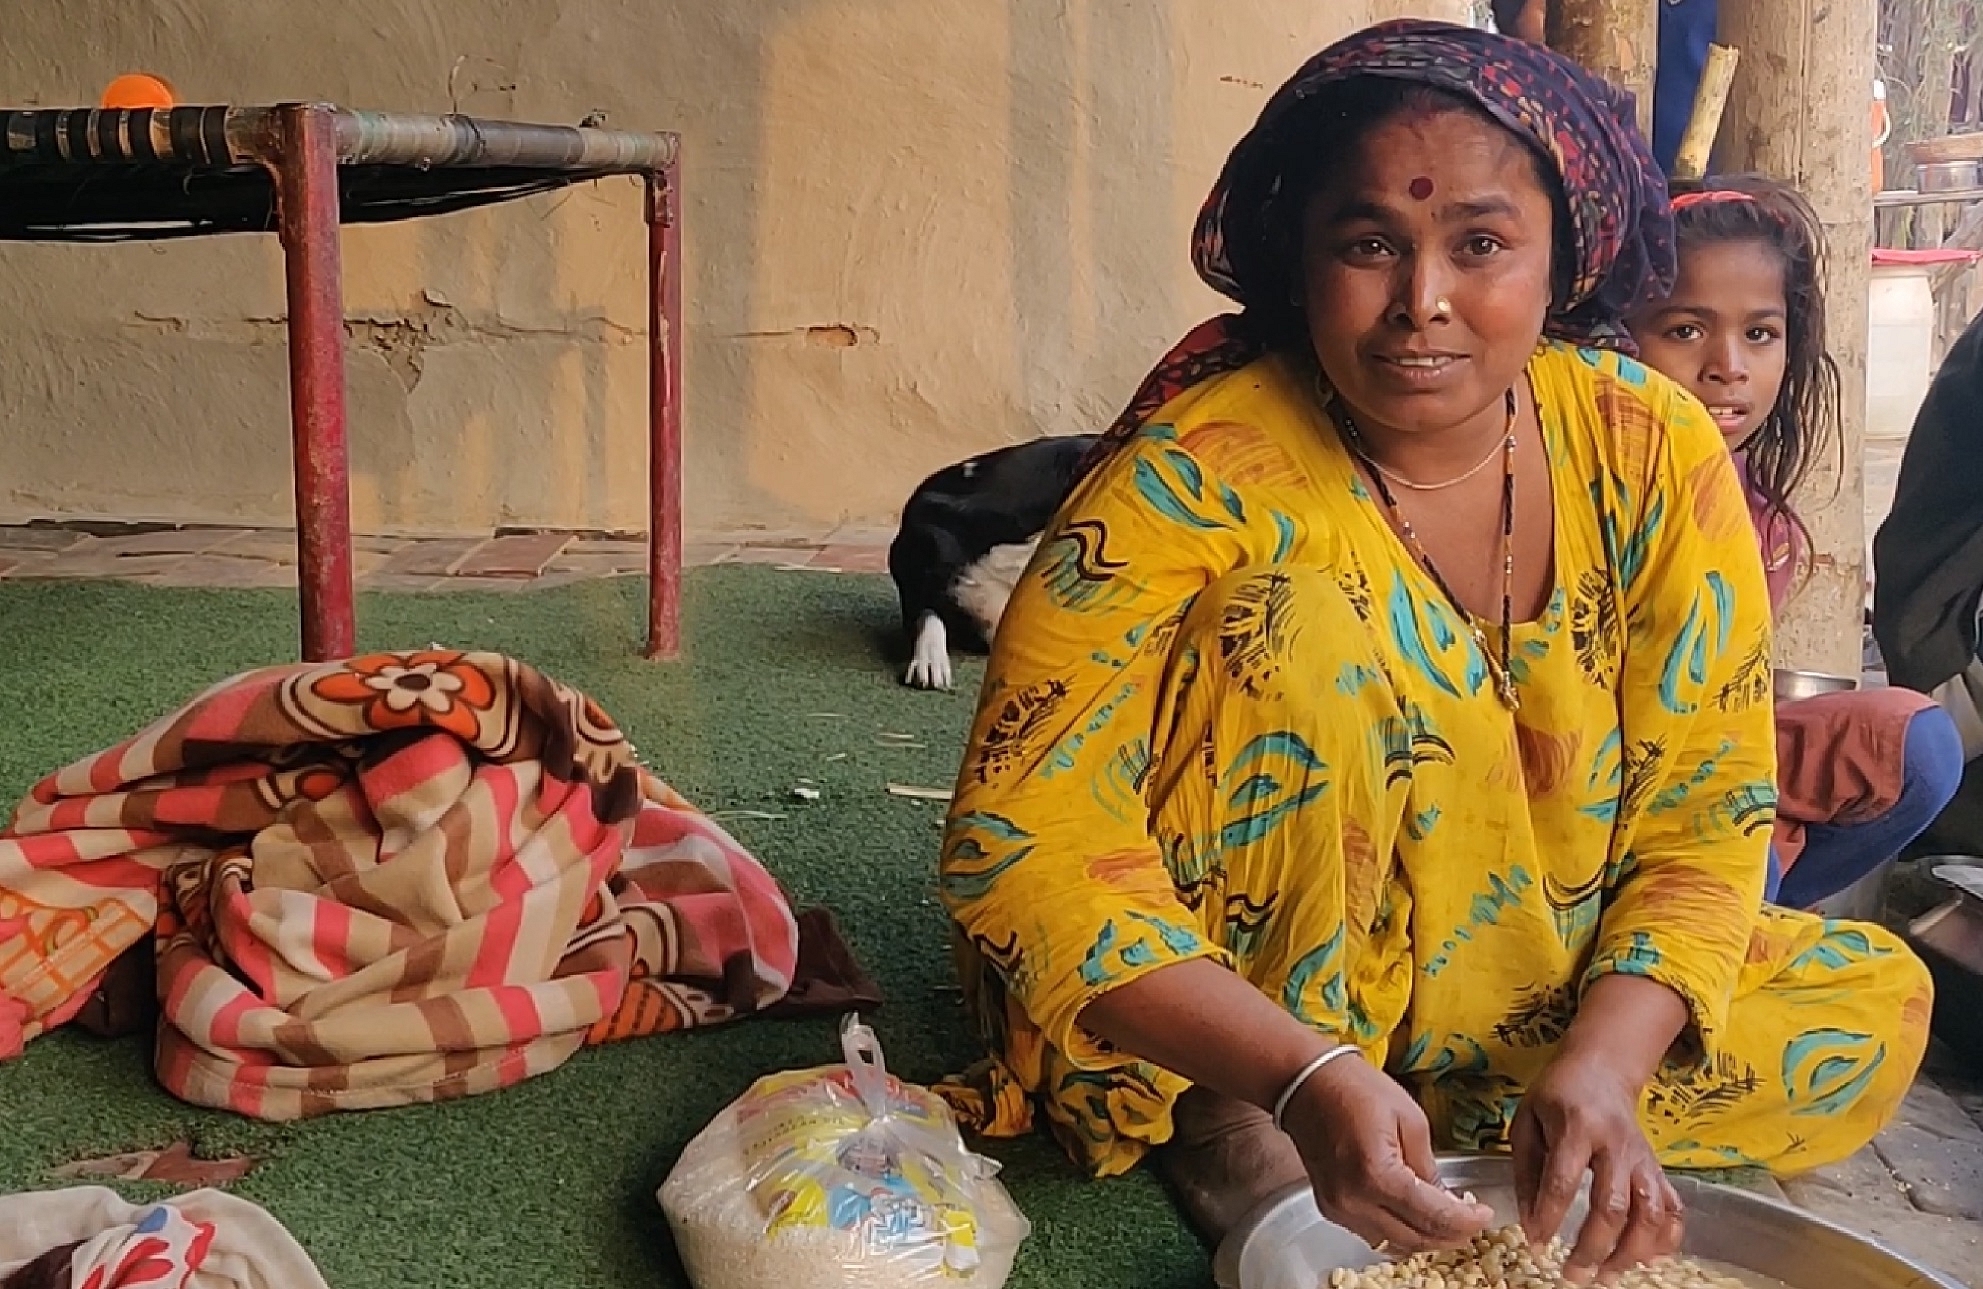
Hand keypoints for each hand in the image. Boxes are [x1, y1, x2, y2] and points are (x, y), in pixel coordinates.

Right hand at [1282, 1051, 1493, 1254]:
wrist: (1304, 1084)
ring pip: (1394, 1244)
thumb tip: (1446, 1199)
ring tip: (1449, 1222)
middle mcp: (1354, 1200)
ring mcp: (1339, 1208)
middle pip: (1416, 1238)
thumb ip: (1429, 1166)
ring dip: (1426, 1238)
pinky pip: (1374, 1234)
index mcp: (1377, 1175)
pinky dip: (1400, 1232)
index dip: (1466, 1221)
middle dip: (1451, 1235)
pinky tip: (1415, 1217)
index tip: (1485, 1215)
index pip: (1433, 1216)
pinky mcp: (1331, 1208)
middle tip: (1473, 1223)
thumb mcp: (1409, 1118)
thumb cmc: (1356, 1088)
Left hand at [1512, 1050, 1684, 1283]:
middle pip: (1613, 1206)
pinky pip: (1673, 1208)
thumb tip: (1530, 1223)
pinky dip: (1665, 1239)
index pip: (1563, 1182)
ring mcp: (1643, 1158)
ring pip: (1649, 1213)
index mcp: (1576, 1128)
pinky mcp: (1658, 1167)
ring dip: (1630, 1252)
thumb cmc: (1557, 1095)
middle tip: (1573, 1276)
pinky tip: (1646, 1260)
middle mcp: (1616, 1145)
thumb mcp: (1527, 1122)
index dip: (1548, 1218)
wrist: (1602, 1067)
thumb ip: (1527, 1173)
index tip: (1536, 1246)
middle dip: (1593, 1248)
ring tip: (1606, 1276)